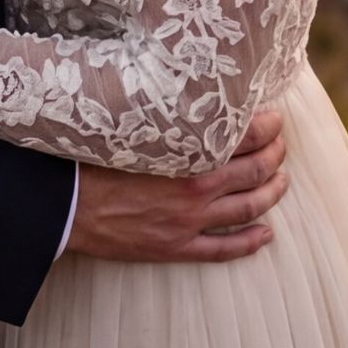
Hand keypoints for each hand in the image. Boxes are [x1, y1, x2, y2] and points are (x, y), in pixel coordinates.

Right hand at [63, 107, 288, 263]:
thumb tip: (190, 99)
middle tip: (282, 145)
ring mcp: (189, 222)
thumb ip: (168, 119)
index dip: (267, 127)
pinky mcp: (176, 247)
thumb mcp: (134, 128)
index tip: (275, 118)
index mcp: (186, 153)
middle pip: (254, 172)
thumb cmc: (93, 158)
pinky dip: (250, 242)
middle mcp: (196, 188)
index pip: (243, 136)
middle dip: (275, 155)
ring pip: (248, 209)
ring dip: (271, 194)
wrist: (65, 205)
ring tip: (282, 181)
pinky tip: (266, 235)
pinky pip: (223, 249)